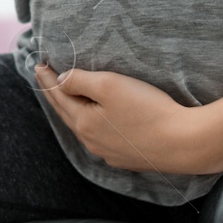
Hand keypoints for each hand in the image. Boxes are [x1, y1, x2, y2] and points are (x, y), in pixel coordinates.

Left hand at [35, 64, 222, 175]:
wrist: (185, 142)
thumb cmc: (148, 110)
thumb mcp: (110, 85)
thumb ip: (80, 81)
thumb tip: (60, 80)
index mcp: (83, 123)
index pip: (58, 96)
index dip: (47, 79)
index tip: (38, 64)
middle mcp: (92, 142)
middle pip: (67, 113)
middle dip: (55, 94)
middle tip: (44, 77)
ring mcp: (109, 153)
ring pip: (84, 127)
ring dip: (73, 110)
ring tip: (66, 96)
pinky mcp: (127, 157)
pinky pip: (101, 137)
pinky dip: (92, 123)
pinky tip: (96, 119)